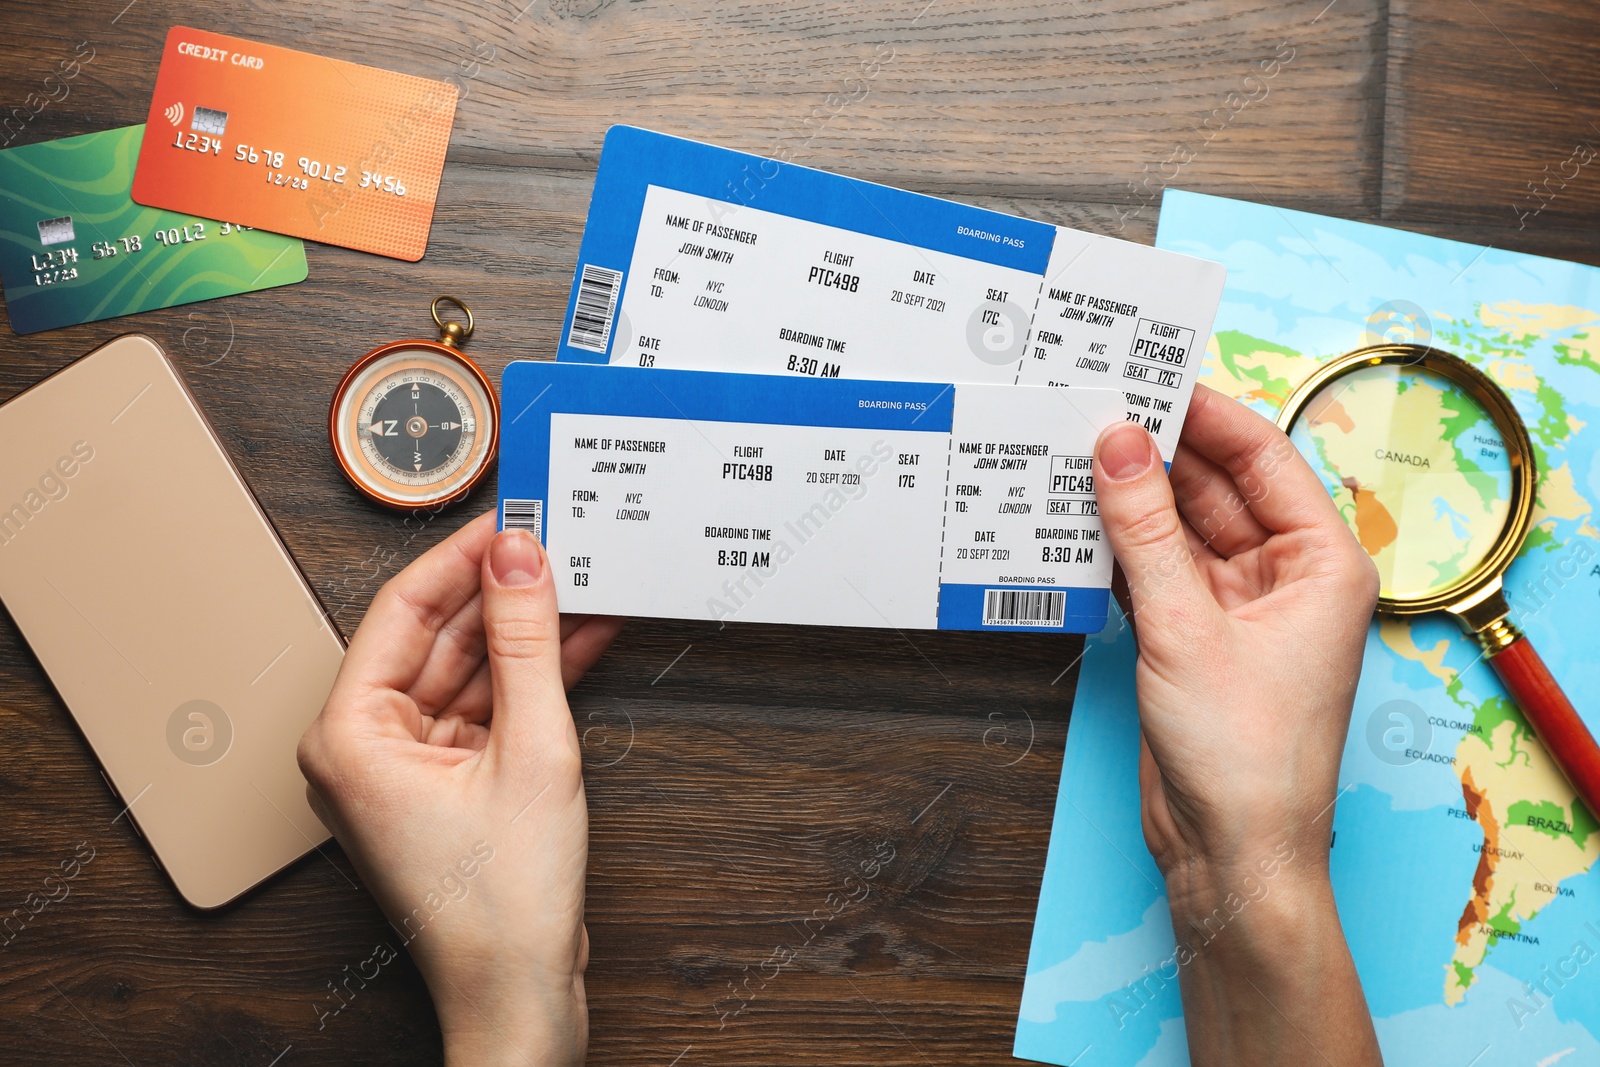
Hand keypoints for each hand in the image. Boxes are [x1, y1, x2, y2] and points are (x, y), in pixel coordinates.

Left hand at [297, 511, 621, 1065]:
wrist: (520, 991)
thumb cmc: (500, 903)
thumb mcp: (529, 748)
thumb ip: (527, 642)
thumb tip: (518, 558)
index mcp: (350, 734)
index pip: (403, 609)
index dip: (462, 556)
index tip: (510, 517)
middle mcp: (365, 746)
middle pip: (437, 636)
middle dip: (501, 592)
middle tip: (555, 542)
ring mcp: (406, 766)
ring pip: (467, 670)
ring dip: (525, 633)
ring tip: (580, 583)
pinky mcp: (448, 782)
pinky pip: (486, 708)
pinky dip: (531, 678)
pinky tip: (579, 640)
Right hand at [1093, 385, 1381, 1065]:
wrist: (1230, 854)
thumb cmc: (1248, 757)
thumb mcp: (1187, 628)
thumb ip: (1144, 532)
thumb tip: (1118, 443)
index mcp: (1321, 562)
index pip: (1261, 458)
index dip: (1205, 413)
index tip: (1147, 376)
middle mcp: (1284, 575)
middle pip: (1214, 487)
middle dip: (1156, 452)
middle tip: (1090, 405)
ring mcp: (1235, 605)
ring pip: (1177, 527)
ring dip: (1129, 498)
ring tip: (1069, 450)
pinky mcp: (1193, 635)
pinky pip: (1153, 568)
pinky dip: (1117, 546)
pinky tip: (1073, 515)